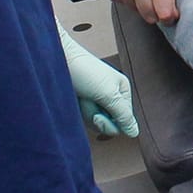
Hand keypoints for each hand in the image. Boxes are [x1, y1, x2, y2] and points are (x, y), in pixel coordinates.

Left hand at [58, 22, 137, 137]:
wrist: (57, 59)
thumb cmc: (85, 72)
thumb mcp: (108, 95)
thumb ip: (123, 115)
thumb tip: (135, 133)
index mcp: (122, 92)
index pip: (124, 121)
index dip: (111, 124)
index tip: (99, 115)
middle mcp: (111, 97)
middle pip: (109, 124)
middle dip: (96, 117)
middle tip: (88, 101)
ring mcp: (95, 101)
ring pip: (94, 123)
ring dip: (85, 112)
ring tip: (80, 96)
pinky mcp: (81, 103)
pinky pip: (83, 118)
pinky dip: (77, 111)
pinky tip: (74, 99)